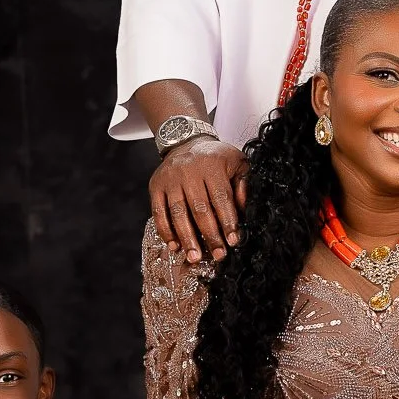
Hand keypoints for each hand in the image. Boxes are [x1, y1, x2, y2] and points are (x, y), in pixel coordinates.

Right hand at [149, 137, 247, 263]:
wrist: (186, 142)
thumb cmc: (215, 158)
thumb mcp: (236, 162)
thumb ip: (243, 184)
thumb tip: (243, 209)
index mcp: (212, 164)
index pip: (221, 197)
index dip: (227, 221)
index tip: (233, 241)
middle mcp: (189, 171)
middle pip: (200, 208)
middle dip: (210, 235)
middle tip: (218, 255)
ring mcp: (170, 179)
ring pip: (178, 213)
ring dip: (187, 238)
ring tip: (195, 257)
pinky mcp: (155, 186)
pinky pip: (158, 212)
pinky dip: (165, 231)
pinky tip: (174, 245)